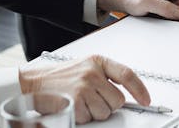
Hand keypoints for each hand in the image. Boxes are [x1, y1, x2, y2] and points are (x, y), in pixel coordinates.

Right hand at [19, 55, 148, 123]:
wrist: (32, 83)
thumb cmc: (58, 77)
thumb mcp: (85, 67)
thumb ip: (105, 76)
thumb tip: (127, 94)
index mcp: (98, 61)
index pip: (127, 75)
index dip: (140, 90)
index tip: (146, 100)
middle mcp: (92, 73)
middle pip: (117, 100)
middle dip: (108, 105)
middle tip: (92, 100)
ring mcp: (84, 87)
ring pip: (105, 112)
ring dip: (94, 113)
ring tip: (80, 102)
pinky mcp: (75, 102)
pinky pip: (90, 118)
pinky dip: (82, 117)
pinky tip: (72, 107)